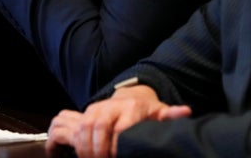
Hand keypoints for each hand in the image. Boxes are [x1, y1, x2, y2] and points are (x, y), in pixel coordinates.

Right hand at [47, 85, 191, 157]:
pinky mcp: (83, 115)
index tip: (119, 156)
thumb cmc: (147, 112)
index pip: (121, 126)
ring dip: (83, 147)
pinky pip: (67, 123)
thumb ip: (170, 115)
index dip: (118, 143)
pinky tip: (68, 154)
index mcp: (130, 108)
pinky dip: (65, 140)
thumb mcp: (160, 113)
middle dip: (97, 149)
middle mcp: (108, 107)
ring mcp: (93, 110)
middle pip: (96, 125)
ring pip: (81, 125)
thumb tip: (185, 111)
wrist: (131, 98)